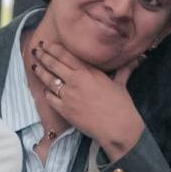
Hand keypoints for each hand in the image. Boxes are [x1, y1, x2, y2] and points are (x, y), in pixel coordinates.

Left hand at [31, 40, 144, 158]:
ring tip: (34, 65)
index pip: (66, 55)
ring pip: (49, 80)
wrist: (116, 127)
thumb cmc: (121, 106)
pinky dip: (46, 93)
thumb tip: (136, 59)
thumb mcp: (120, 83)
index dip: (53, 48)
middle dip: (43, 55)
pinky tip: (44, 89)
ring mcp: (68, 95)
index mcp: (89, 71)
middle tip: (35, 50)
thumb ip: (123, 70)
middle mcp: (76, 80)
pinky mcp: (64, 110)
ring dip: (40, 71)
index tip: (46, 43)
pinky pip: (50, 98)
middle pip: (54, 64)